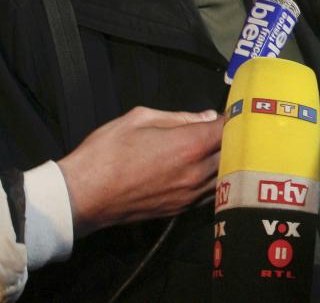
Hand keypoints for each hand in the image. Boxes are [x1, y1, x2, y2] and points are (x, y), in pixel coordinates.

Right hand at [58, 107, 223, 236]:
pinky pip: (212, 193)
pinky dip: (218, 180)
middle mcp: (196, 172)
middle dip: (236, 138)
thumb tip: (206, 117)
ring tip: (227, 147)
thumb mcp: (140, 118)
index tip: (235, 109)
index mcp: (189, 145)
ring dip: (230, 161)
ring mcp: (190, 195)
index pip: (228, 128)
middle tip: (235, 126)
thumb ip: (179, 117)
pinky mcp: (181, 210)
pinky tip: (213, 170)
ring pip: (227, 176)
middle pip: (234, 153)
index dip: (235, 116)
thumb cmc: (107, 153)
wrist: (83, 195)